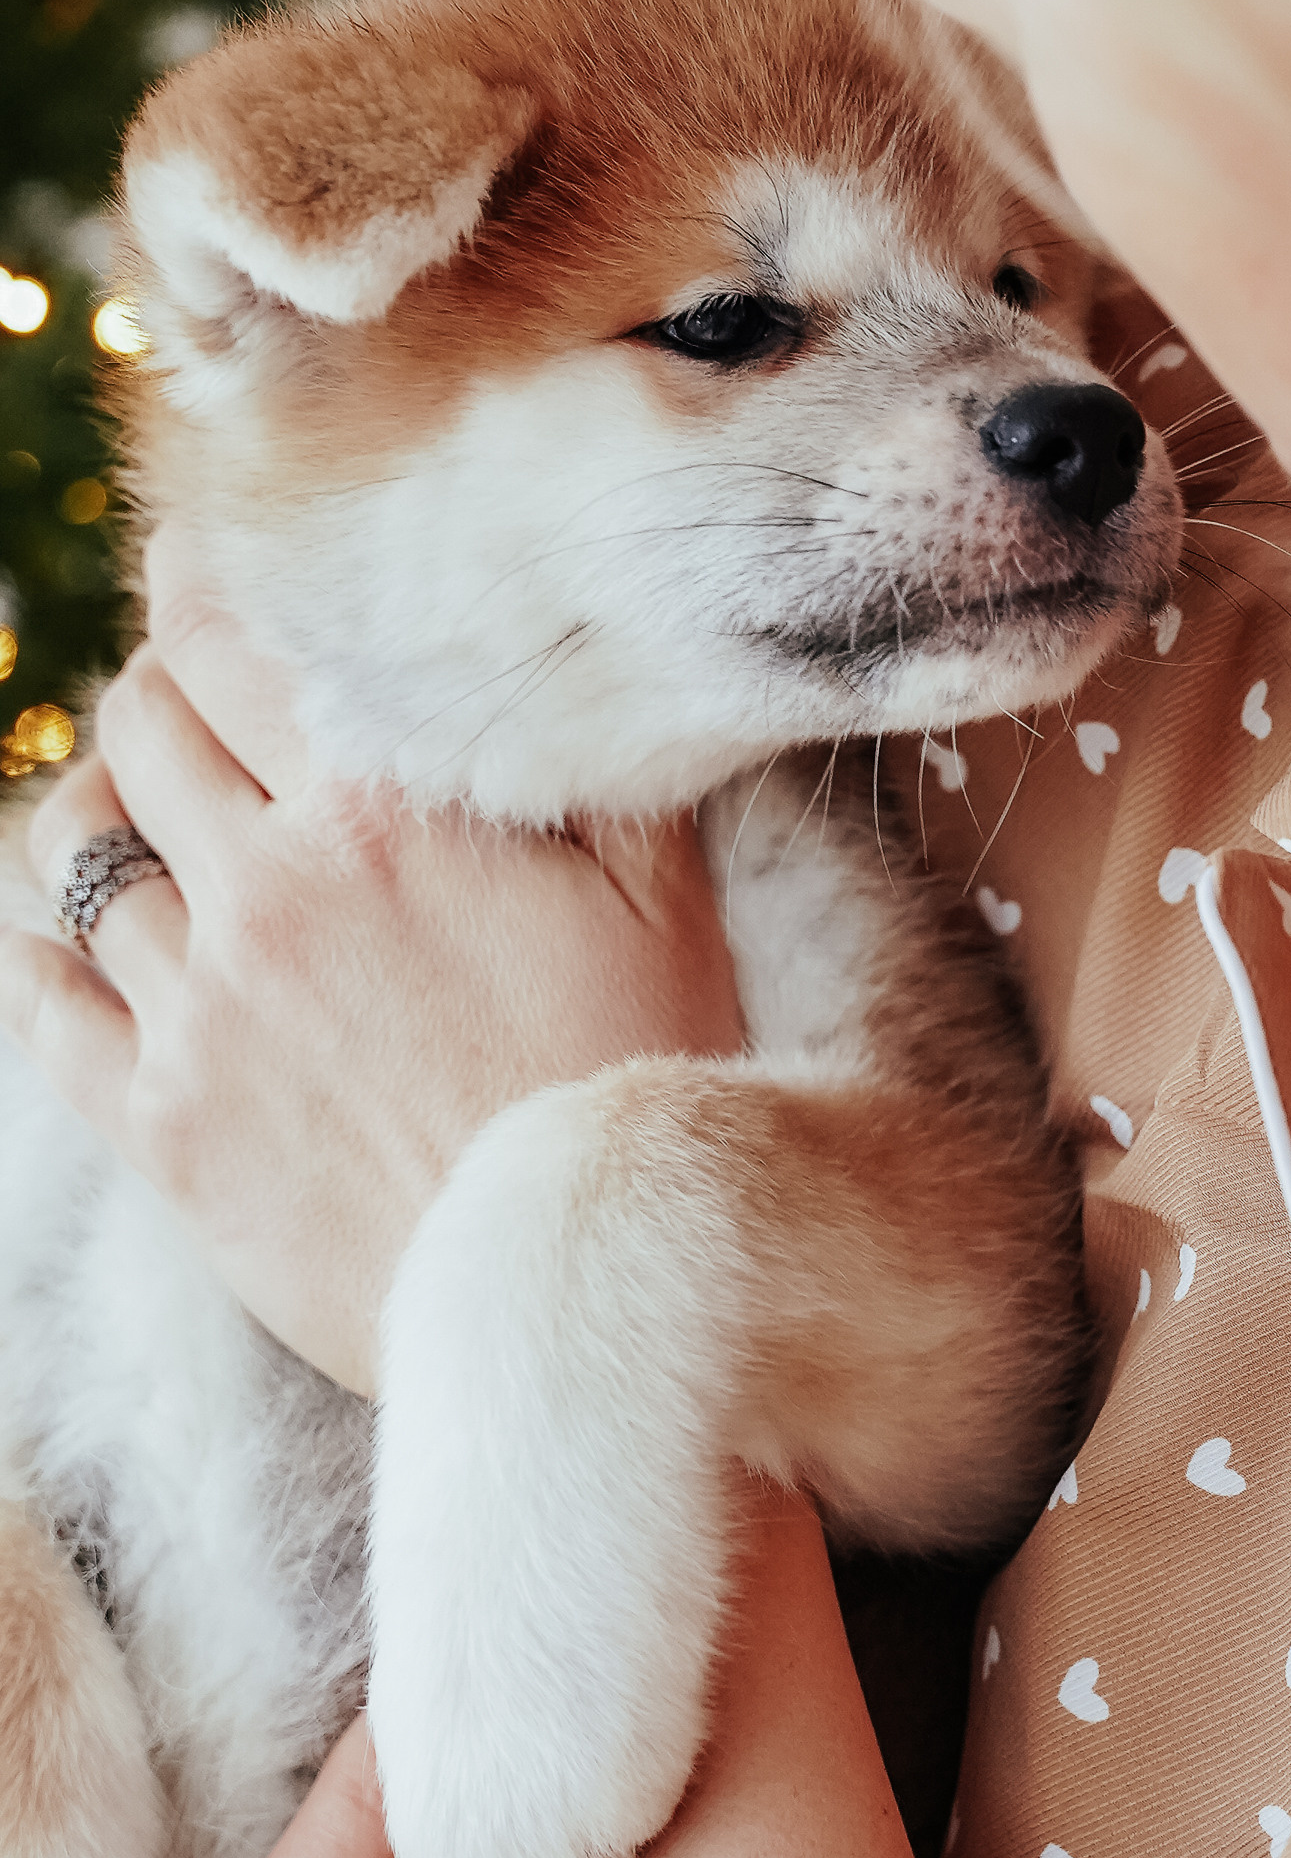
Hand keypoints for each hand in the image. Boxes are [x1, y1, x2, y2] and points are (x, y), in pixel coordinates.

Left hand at [0, 537, 744, 1391]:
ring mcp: (201, 1008)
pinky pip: (42, 1001)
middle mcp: (269, 889)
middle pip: (140, 723)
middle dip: (164, 690)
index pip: (230, 634)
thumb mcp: (661, 897)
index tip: (201, 559)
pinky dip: (37, 951)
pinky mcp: (160, 1122)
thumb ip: (595, 760)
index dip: (202, 577)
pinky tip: (63, 940)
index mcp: (385, 812)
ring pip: (78, 850)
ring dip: (106, 808)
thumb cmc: (642, 1088)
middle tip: (204, 702)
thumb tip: (570, 651)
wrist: (578, 1298)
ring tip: (146, 814)